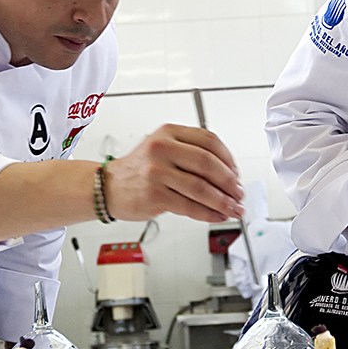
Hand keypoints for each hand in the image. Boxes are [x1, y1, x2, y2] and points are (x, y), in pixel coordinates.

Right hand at [102, 124, 245, 223]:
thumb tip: (228, 174)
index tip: (237, 173)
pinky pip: (190, 206)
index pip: (209, 141)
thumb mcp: (163, 147)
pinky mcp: (154, 195)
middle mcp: (162, 149)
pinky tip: (217, 215)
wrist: (108, 186)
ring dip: (223, 201)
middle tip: (239, 193)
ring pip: (201, 188)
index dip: (229, 159)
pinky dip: (208, 213)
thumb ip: (191, 153)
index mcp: (169, 132)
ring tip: (233, 208)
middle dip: (230, 182)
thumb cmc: (140, 169)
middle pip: (208, 164)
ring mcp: (157, 172)